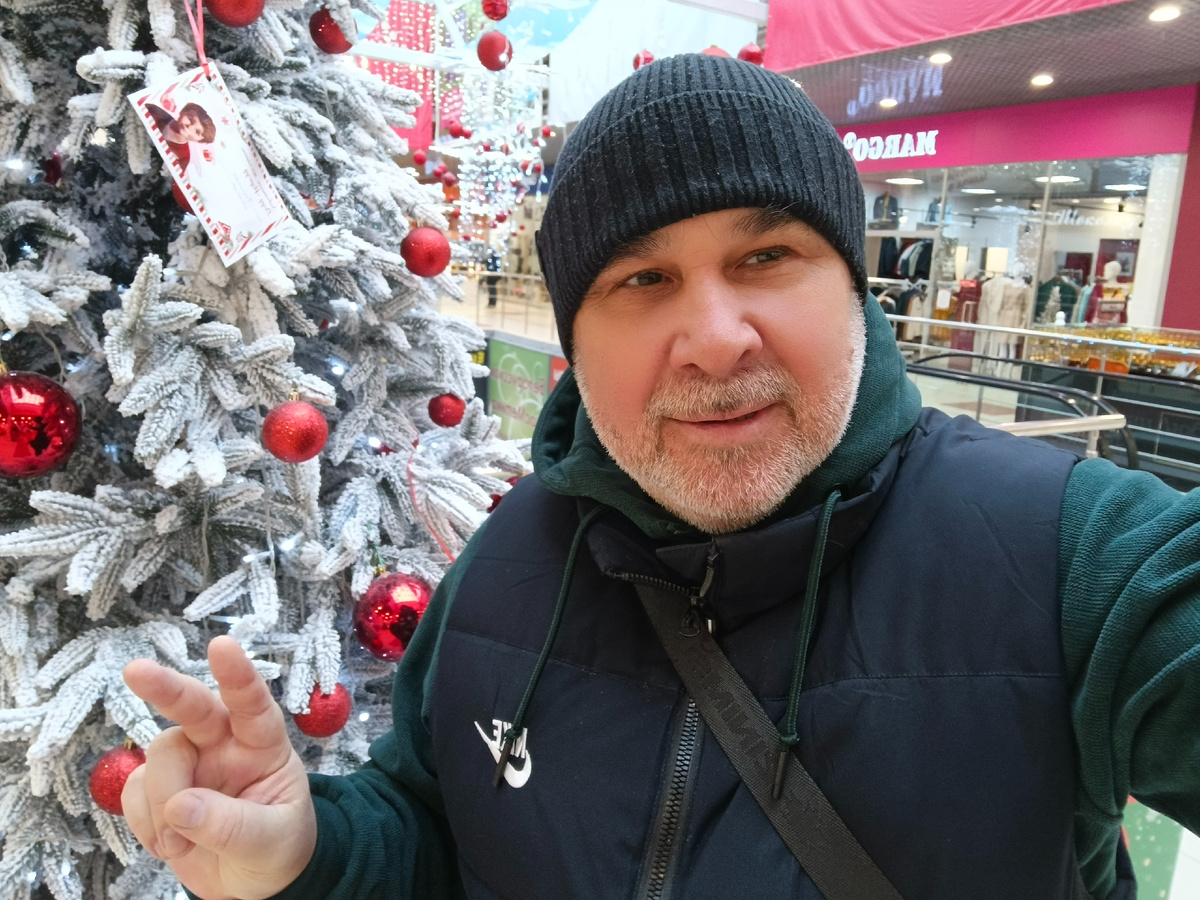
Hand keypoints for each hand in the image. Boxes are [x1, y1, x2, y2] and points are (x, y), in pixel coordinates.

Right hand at [122, 636, 316, 899]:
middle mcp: (223, 744)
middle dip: (165, 687)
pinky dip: (144, 822)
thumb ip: (233, 825)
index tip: (222, 645)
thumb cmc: (278, 848)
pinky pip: (132, 792)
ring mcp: (189, 764)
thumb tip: (181, 807)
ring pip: (158, 756)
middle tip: (136, 671)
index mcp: (263, 746)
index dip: (238, 674)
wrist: (253, 883)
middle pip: (193, 707)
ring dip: (161, 801)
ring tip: (181, 842)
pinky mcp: (157, 790)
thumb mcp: (273, 842)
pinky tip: (168, 844)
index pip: (253, 704)